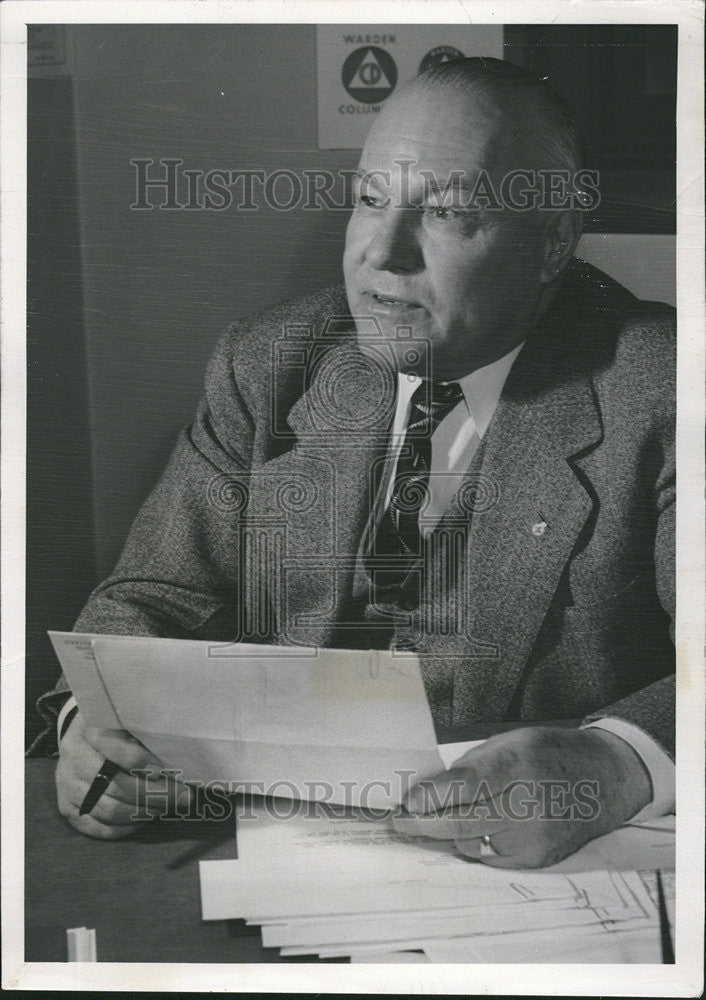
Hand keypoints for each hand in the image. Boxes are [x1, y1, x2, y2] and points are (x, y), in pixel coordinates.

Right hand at [56, 709, 191, 839]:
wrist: (78, 740)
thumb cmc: (110, 730)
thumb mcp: (123, 722)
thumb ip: (142, 737)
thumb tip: (174, 760)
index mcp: (87, 731)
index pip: (114, 749)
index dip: (140, 761)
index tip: (163, 770)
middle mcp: (73, 760)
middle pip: (115, 786)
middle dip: (152, 794)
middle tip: (180, 796)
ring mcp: (67, 787)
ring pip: (108, 810)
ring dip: (143, 811)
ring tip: (166, 806)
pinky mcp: (68, 809)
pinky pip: (99, 828)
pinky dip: (125, 827)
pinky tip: (145, 818)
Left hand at [392, 726, 651, 868]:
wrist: (605, 779)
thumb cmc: (551, 753)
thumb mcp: (512, 741)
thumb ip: (472, 765)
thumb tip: (432, 792)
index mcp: (519, 763)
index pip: (463, 786)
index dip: (428, 798)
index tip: (404, 804)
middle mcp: (528, 803)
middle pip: (461, 823)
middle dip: (422, 825)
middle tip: (398, 823)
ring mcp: (534, 836)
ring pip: (471, 844)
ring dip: (446, 835)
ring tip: (433, 822)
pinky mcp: (538, 858)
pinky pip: (490, 857)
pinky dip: (474, 844)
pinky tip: (471, 830)